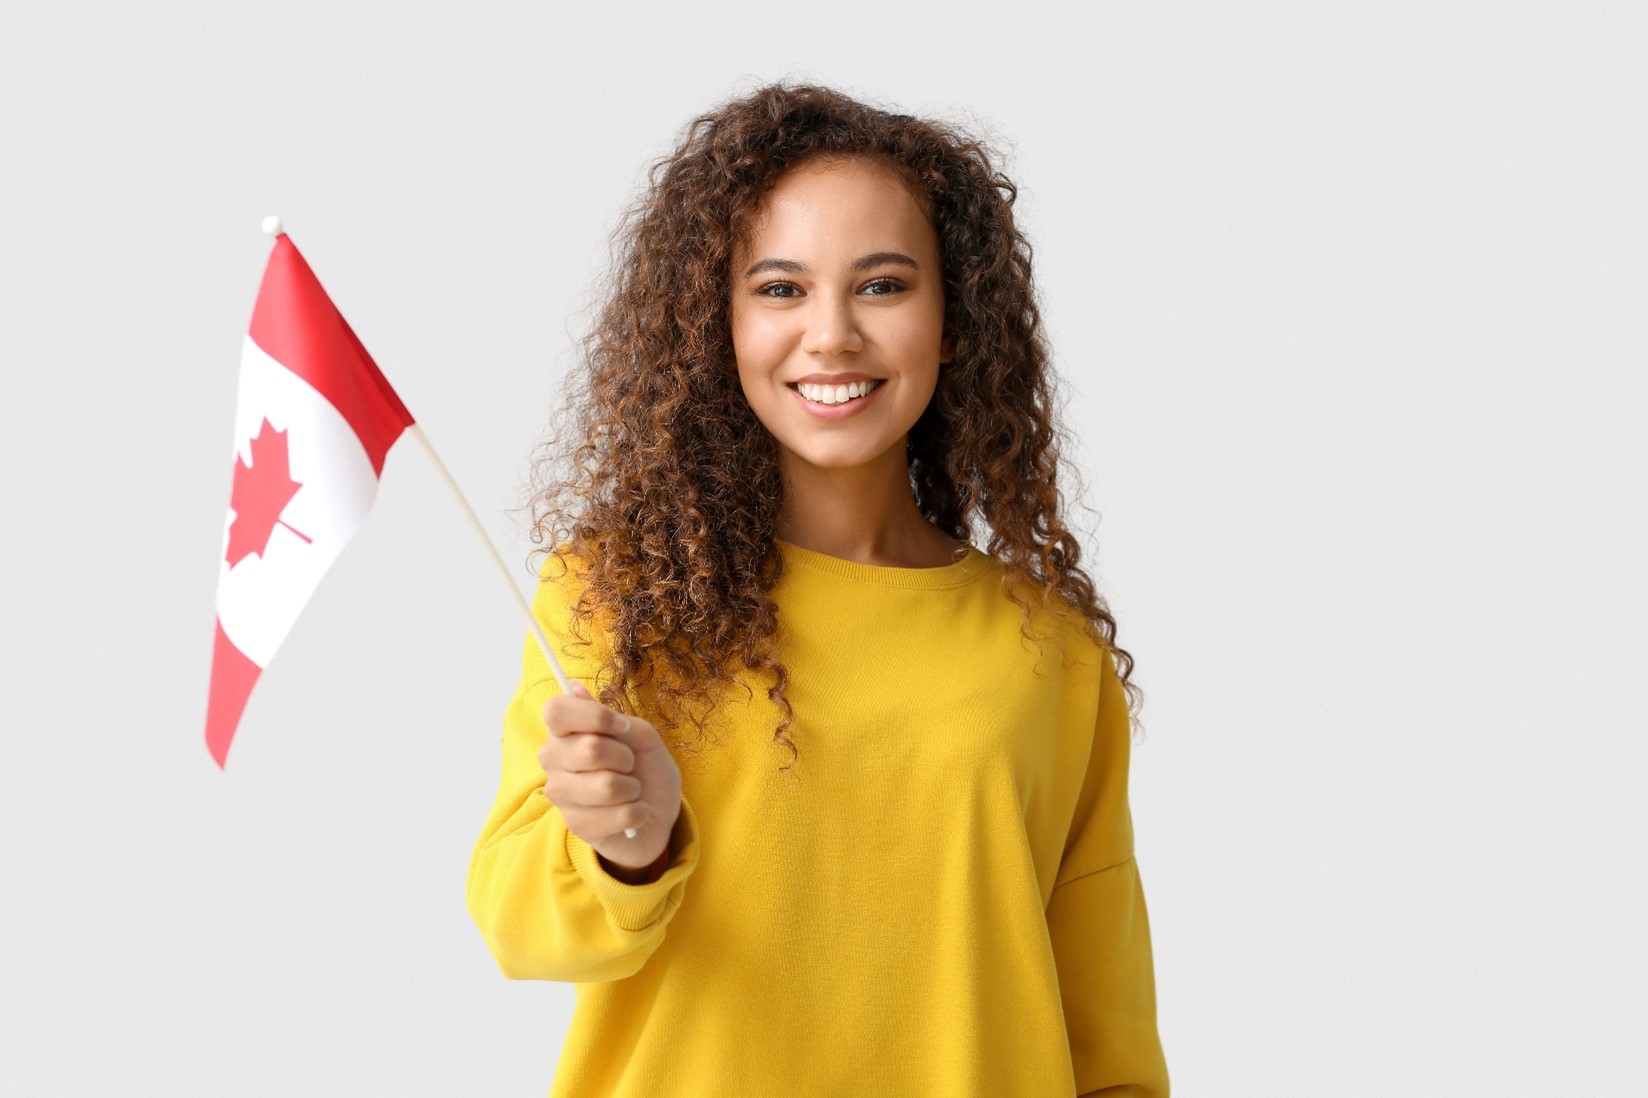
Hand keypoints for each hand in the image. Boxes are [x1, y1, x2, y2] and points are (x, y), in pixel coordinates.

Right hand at [538, 681, 681, 872]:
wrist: (656, 811)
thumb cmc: (645, 768)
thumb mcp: (641, 736)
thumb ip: (613, 718)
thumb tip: (574, 689)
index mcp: (564, 730)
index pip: (556, 710)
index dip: (595, 716)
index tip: (623, 727)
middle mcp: (552, 758)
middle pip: (590, 748)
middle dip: (625, 757)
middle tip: (629, 765)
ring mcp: (560, 793)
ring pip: (606, 785)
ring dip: (633, 788)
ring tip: (631, 791)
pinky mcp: (575, 824)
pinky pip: (618, 814)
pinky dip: (638, 812)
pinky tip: (633, 812)